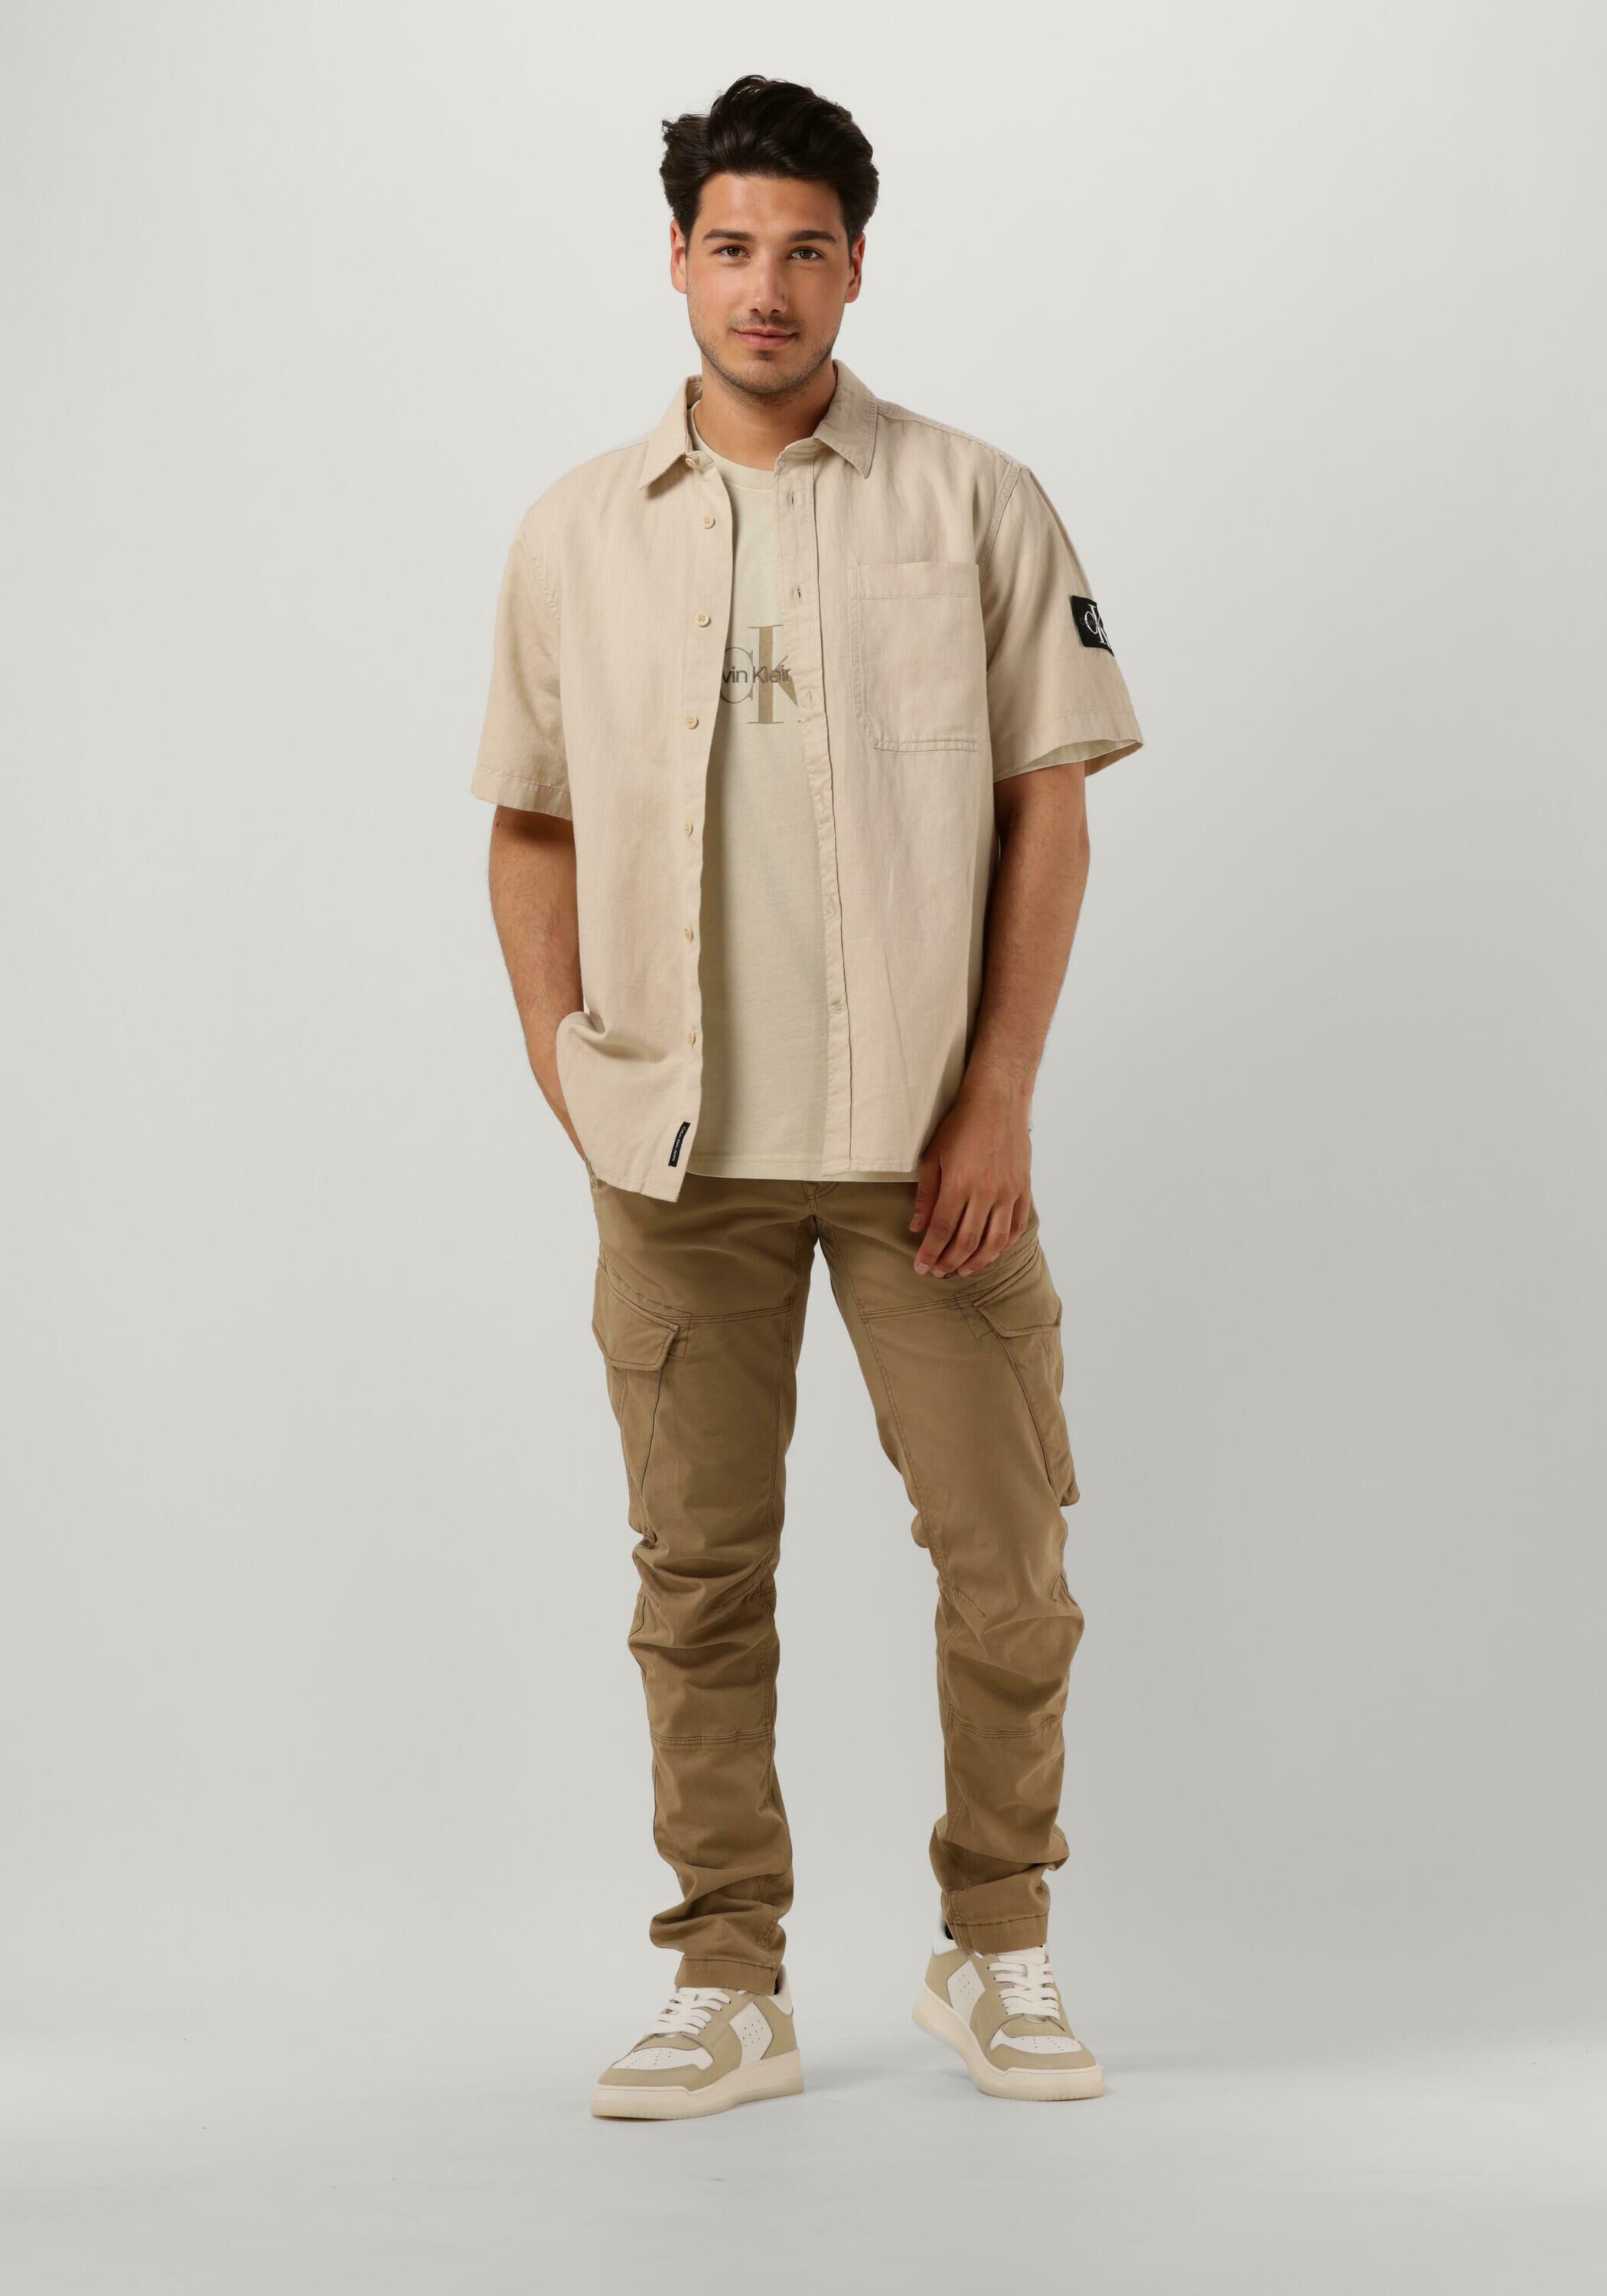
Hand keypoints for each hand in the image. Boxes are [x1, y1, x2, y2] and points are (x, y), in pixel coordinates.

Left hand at [908, 1081, 1033, 1276]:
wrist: (998, 1100)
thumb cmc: (961, 1124)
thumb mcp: (933, 1156)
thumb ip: (926, 1195)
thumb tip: (916, 1227)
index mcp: (959, 1184)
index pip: (942, 1230)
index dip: (930, 1253)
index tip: (921, 1267)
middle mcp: (986, 1192)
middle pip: (966, 1242)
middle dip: (949, 1263)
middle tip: (938, 1273)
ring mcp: (1008, 1192)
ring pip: (994, 1241)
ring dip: (976, 1262)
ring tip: (962, 1271)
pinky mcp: (1023, 1189)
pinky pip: (1016, 1227)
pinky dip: (1003, 1246)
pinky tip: (990, 1253)